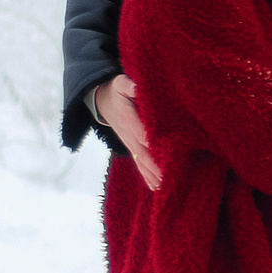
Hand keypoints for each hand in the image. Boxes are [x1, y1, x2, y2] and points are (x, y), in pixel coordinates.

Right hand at [93, 74, 160, 190]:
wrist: (102, 102)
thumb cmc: (116, 91)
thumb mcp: (120, 83)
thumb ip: (128, 85)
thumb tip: (137, 87)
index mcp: (128, 118)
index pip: (142, 133)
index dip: (153, 144)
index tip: (165, 154)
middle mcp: (129, 135)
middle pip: (144, 153)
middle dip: (156, 167)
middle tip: (169, 179)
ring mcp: (130, 144)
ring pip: (142, 162)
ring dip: (154, 175)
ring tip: (165, 188)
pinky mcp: (132, 148)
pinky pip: (140, 164)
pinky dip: (148, 177)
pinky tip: (156, 188)